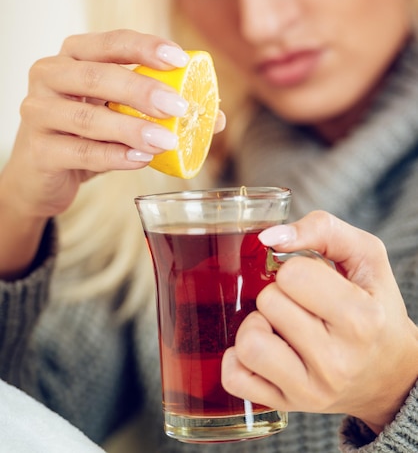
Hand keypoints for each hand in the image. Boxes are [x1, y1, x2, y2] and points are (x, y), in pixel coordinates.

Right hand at [0, 30, 223, 275]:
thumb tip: (215, 117)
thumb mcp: (122, 114)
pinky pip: (80, 151)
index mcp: (74, 55)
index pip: (111, 42)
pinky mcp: (38, 150)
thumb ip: (161, 110)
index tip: (181, 60)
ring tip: (167, 141)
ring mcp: (38, 112)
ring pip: (88, 117)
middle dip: (143, 90)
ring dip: (133, 129)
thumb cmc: (87, 134)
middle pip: (97, 76)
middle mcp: (50, 75)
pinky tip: (140, 160)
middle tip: (179, 107)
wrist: (43, 174)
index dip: (146, 48)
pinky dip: (114, 156)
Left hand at [222, 210, 417, 433]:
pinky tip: (264, 347)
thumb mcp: (366, 255)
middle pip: (268, 302)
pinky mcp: (287, 406)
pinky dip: (238, 359)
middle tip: (300, 303)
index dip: (296, 268)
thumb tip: (269, 237)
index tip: (313, 280)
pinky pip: (235, 379)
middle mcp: (337, 361)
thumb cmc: (374, 304)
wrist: (388, 372)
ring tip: (279, 325)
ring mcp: (310, 390)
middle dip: (279, 293)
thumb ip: (322, 229)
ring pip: (249, 343)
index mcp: (362, 319)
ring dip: (257, 324)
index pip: (293, 274)